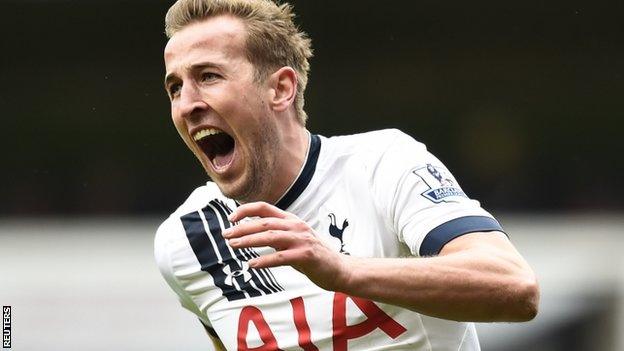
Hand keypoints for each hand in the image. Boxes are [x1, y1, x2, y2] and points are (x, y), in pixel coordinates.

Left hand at [223, 202, 350, 291]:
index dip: (246, 210)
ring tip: (233, 245)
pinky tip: (252, 264)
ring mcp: (301, 240)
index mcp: (292, 220)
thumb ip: (276, 235)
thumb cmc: (313, 256)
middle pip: (264, 222)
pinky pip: (280, 257)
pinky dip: (264, 260)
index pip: (265, 208)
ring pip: (270, 236)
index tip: (230, 218)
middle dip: (242, 228)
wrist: (339, 269)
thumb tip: (251, 234)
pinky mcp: (306, 256)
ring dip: (249, 241)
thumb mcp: (294, 240)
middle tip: (225, 235)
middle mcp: (296, 226)